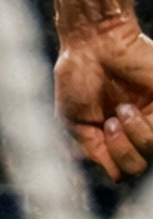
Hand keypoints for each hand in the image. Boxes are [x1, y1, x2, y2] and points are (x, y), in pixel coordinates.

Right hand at [55, 14, 152, 179]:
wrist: (89, 42)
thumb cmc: (76, 75)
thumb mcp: (74, 122)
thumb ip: (93, 150)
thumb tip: (116, 175)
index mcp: (115, 135)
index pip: (125, 169)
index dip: (114, 161)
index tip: (99, 134)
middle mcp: (137, 127)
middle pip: (141, 165)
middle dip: (123, 152)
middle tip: (109, 123)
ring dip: (133, 137)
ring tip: (121, 111)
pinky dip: (145, 128)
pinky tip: (130, 110)